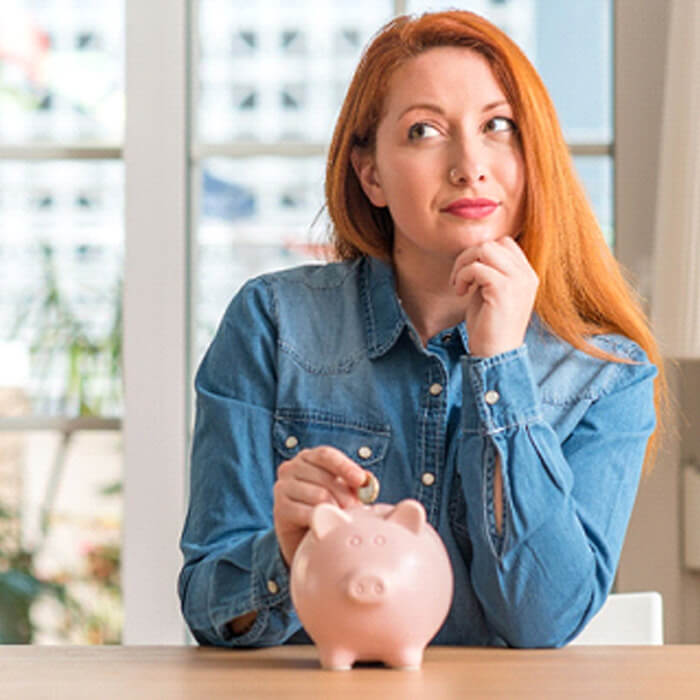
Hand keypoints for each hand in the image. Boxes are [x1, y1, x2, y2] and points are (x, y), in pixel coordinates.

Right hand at [273, 446, 366, 566]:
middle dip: (345, 495)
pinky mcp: (279, 508)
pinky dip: (321, 519)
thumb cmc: (326, 506)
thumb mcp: (342, 491)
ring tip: (343, 519)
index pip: (326, 455)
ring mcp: (282, 487)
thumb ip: (354, 483)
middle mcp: (291, 467)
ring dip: (335, 509)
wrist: (303, 535)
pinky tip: (327, 524)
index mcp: (308, 457)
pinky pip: (307, 512)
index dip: (345, 466)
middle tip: (356, 510)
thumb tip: (367, 480)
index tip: (361, 480)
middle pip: (324, 477)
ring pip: (318, 495)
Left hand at [450, 236, 537, 357]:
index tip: (469, 274)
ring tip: (459, 285)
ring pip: (484, 250)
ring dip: (464, 264)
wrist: (495, 355)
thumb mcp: (493, 293)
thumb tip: (474, 252)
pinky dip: (462, 276)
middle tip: (459, 279)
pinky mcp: (503, 290)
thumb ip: (490, 271)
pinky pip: (477, 267)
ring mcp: (517, 282)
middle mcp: (526, 276)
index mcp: (527, 275)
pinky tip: (460, 293)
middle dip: (469, 256)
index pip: (505, 243)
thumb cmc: (490, 327)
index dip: (481, 253)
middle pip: (493, 243)